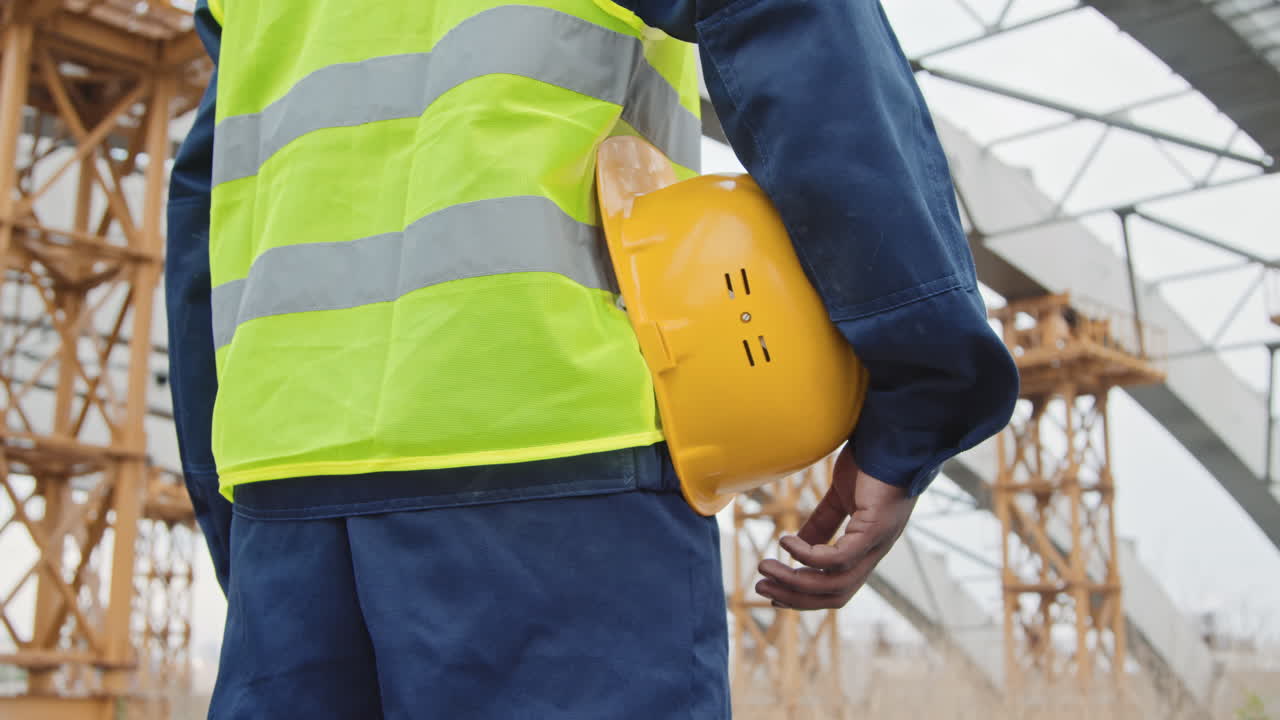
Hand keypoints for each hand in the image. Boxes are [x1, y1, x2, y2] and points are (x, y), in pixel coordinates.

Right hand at [755, 445, 916, 609]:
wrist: (893, 437)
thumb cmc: (871, 463)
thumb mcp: (839, 498)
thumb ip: (822, 522)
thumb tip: (797, 544)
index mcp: (867, 548)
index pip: (837, 588)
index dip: (806, 597)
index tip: (774, 595)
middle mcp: (874, 552)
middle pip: (836, 595)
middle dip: (795, 596)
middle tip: (761, 588)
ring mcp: (877, 543)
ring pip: (836, 582)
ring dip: (796, 581)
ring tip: (766, 567)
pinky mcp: (875, 529)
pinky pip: (840, 557)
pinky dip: (810, 556)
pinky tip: (787, 542)